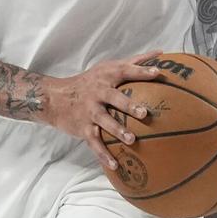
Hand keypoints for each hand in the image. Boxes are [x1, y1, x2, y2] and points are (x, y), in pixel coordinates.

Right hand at [43, 51, 163, 170]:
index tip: (158, 73)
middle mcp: (97, 92)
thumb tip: (161, 52)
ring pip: (104, 121)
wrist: (55, 98)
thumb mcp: (108, 68)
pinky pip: (94, 143)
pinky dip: (103, 155)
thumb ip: (135, 61)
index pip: (125, 71)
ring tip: (131, 140)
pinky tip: (115, 165)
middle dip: (128, 105)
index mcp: (106, 76)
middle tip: (144, 113)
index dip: (141, 71)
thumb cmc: (89, 82)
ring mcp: (89, 111)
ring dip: (117, 131)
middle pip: (114, 98)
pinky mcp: (83, 128)